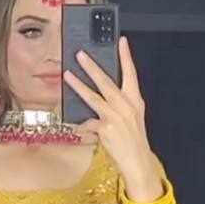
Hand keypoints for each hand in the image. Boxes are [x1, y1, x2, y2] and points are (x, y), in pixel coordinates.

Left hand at [63, 37, 162, 199]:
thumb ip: (118, 106)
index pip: (131, 74)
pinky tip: (78, 128)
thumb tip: (99, 99)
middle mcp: (126, 106)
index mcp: (135, 101)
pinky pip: (89, 123)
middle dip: (92, 67)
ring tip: (67, 75)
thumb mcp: (132, 120)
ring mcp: (116, 117)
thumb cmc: (133, 142)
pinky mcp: (106, 129)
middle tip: (80, 54)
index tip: (121, 40)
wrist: (138, 163)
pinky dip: (83, 125)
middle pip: (107, 82)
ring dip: (78, 85)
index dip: (126, 57)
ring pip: (93, 97)